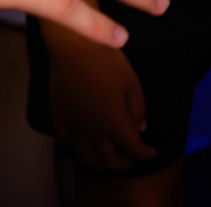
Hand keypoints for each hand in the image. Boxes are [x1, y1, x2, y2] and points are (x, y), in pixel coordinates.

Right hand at [42, 24, 157, 168]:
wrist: (74, 48)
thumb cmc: (108, 62)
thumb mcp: (133, 83)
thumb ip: (138, 109)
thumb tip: (140, 128)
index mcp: (114, 123)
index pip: (132, 147)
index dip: (145, 154)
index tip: (152, 154)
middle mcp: (92, 131)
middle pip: (108, 158)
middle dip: (123, 162)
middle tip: (132, 160)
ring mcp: (73, 126)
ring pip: (85, 155)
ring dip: (99, 161)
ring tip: (107, 161)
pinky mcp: (58, 117)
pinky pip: (66, 141)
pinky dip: (77, 148)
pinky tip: (82, 145)